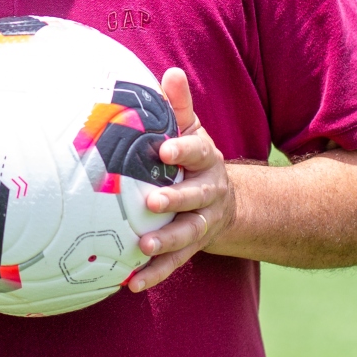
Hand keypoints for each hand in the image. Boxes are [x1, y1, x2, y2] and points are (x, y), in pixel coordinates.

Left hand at [127, 68, 233, 292]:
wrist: (225, 201)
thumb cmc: (192, 157)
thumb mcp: (191, 129)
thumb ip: (179, 105)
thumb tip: (171, 72)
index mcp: (207, 160)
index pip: (198, 152)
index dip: (183, 151)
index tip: (163, 149)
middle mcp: (209, 193)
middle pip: (195, 197)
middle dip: (175, 200)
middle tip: (150, 202)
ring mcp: (202, 222)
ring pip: (188, 234)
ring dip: (166, 242)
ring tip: (142, 247)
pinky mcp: (191, 247)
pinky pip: (175, 263)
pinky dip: (154, 274)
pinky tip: (131, 283)